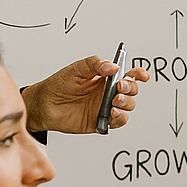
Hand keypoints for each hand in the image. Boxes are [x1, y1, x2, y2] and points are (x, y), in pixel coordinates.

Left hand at [23, 57, 147, 134]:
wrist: (44, 105)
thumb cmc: (58, 85)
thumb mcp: (76, 69)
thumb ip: (95, 65)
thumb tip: (113, 67)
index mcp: (105, 78)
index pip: (127, 74)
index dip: (138, 74)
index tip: (141, 75)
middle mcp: (107, 92)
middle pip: (131, 90)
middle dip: (131, 88)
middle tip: (120, 87)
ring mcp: (105, 107)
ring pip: (128, 106)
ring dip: (127, 103)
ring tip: (115, 100)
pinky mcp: (100, 121)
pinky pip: (118, 121)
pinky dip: (120, 117)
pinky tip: (112, 112)